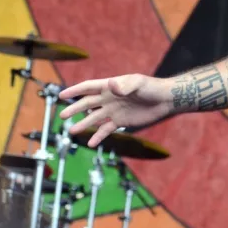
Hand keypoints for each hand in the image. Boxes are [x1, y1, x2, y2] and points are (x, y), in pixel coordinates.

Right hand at [58, 74, 173, 146]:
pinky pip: (106, 129)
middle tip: (63, 116)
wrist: (165, 100)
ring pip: (94, 118)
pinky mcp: (121, 121)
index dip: (75, 90)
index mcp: (111, 86)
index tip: (62, 94)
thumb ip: (125, 85)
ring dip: (84, 124)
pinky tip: (91, 143)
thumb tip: (111, 85)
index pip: (89, 87)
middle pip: (88, 104)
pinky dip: (98, 136)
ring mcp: (114, 110)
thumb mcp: (139, 83)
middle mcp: (109, 98)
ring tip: (72, 131)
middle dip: (75, 109)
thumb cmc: (152, 87)